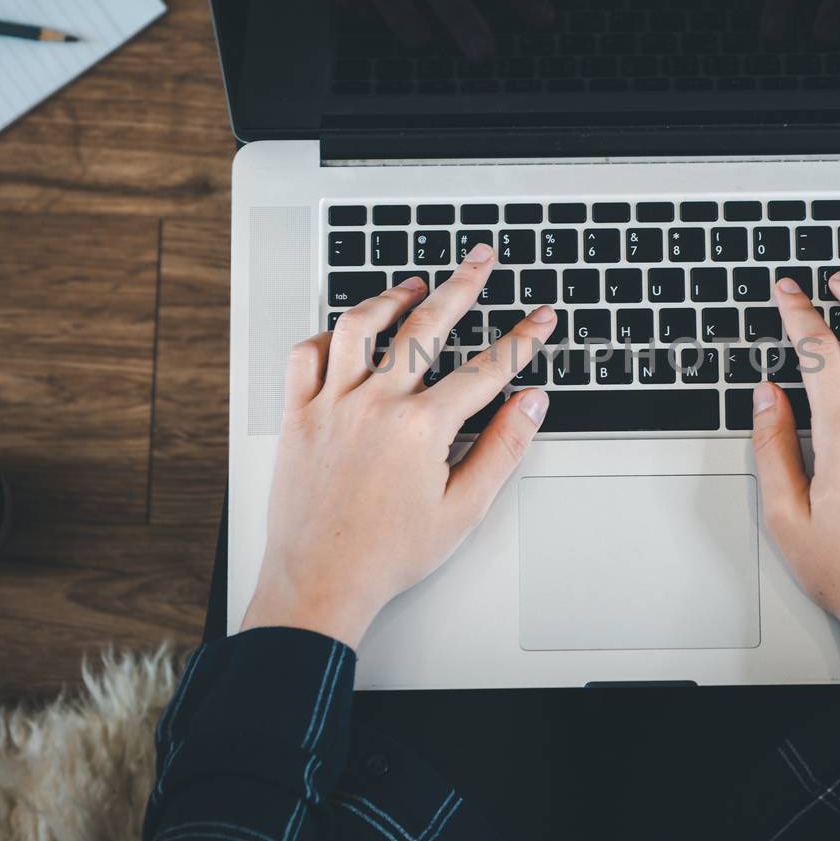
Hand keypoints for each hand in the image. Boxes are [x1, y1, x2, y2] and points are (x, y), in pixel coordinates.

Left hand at [241, 245, 553, 647]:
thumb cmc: (388, 554)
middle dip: (463, 285)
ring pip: (360, 326)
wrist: (320, 581)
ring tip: (415, 284)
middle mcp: (376, 404)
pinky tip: (345, 332)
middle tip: (481, 259)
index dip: (522, 338)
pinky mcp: (298, 416)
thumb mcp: (464, 509)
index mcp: (422, 427)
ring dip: (392, 297)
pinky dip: (326, 337)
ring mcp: (332, 405)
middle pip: (426, 325)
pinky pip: (306, 356)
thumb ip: (502, 449)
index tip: (541, 317)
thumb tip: (531, 404)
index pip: (487, 368)